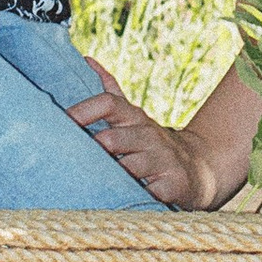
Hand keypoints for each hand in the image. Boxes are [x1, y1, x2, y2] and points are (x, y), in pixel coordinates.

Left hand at [70, 80, 221, 207]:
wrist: (200, 167)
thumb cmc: (153, 143)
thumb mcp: (133, 117)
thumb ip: (110, 92)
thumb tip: (86, 59)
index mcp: (135, 117)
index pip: (108, 103)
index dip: (83, 111)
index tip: (60, 122)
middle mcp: (149, 135)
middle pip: (112, 139)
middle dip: (94, 151)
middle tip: (72, 162)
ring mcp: (164, 160)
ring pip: (129, 167)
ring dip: (110, 178)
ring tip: (95, 185)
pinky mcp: (173, 185)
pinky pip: (149, 193)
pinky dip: (135, 198)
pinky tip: (123, 202)